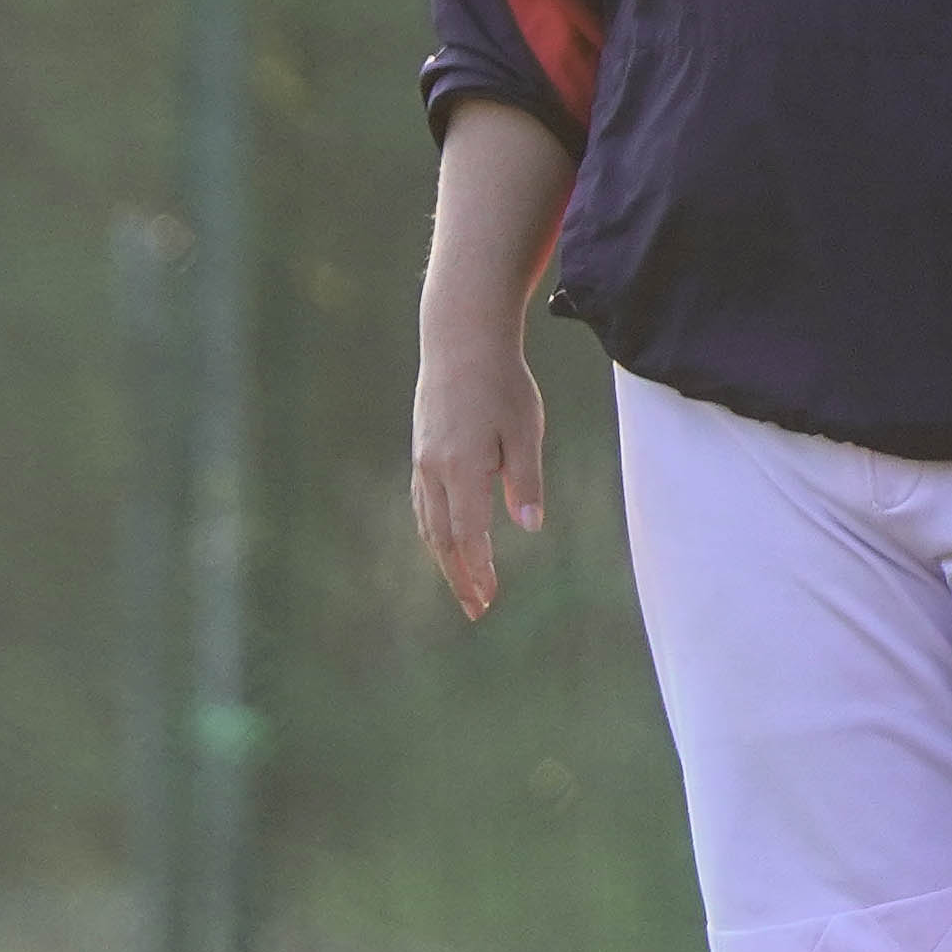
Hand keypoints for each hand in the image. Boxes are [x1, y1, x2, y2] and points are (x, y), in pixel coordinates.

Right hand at [410, 323, 550, 622]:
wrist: (460, 341)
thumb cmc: (501, 383)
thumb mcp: (525, 430)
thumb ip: (526, 481)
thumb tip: (529, 527)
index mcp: (461, 469)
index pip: (468, 536)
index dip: (479, 571)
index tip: (490, 599)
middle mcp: (434, 471)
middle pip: (442, 539)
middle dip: (459, 577)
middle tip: (476, 610)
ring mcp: (422, 462)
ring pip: (428, 525)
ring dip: (445, 560)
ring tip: (463, 585)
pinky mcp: (421, 452)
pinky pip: (423, 505)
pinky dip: (435, 533)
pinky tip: (448, 543)